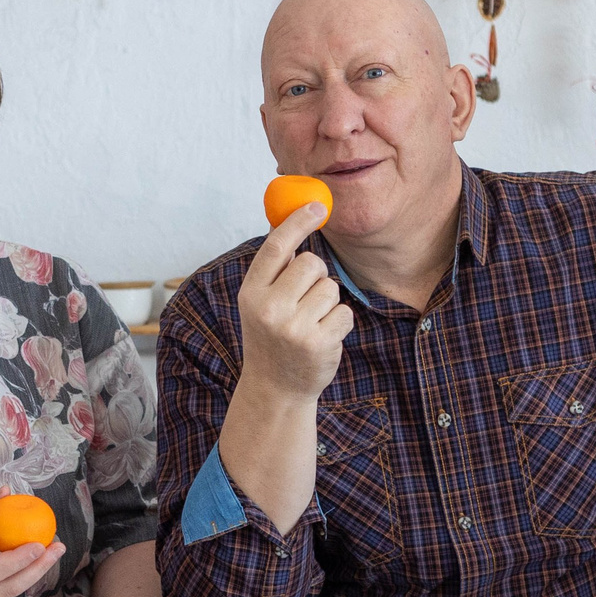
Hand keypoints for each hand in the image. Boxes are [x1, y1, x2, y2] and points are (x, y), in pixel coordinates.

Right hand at [0, 495, 66, 596]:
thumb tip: (7, 492)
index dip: (18, 559)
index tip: (40, 543)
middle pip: (9, 588)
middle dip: (39, 569)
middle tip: (59, 547)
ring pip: (11, 592)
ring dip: (36, 573)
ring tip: (54, 551)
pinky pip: (6, 591)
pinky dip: (23, 576)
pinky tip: (37, 559)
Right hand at [236, 203, 351, 401]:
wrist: (275, 390)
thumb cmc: (271, 338)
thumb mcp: (259, 304)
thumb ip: (273, 270)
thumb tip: (291, 222)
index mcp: (251, 294)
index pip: (276, 247)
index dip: (297, 222)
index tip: (317, 206)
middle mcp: (270, 309)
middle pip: (312, 263)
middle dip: (315, 276)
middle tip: (304, 299)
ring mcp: (294, 328)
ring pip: (331, 287)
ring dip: (327, 302)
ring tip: (310, 323)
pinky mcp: (319, 343)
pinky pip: (344, 312)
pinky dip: (339, 323)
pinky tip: (321, 338)